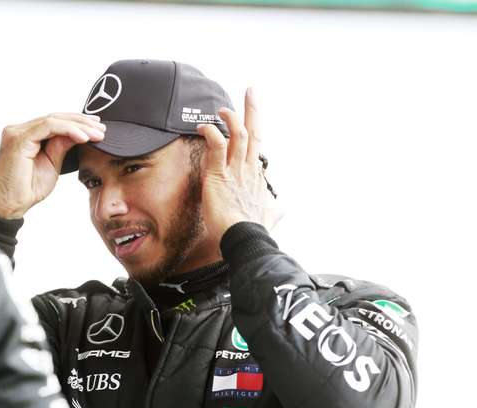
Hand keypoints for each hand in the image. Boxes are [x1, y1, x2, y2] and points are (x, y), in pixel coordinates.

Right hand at [0, 113, 105, 218]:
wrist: (10, 206)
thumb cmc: (27, 189)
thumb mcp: (52, 164)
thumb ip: (61, 146)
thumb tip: (78, 133)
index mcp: (25, 135)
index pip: (54, 122)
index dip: (77, 123)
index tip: (97, 129)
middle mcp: (18, 130)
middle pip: (55, 118)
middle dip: (81, 122)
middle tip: (102, 129)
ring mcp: (16, 132)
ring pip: (53, 120)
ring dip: (78, 126)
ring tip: (97, 134)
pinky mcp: (18, 139)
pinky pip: (48, 127)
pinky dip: (68, 130)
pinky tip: (83, 138)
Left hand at [196, 88, 281, 238]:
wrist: (245, 239)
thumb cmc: (253, 231)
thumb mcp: (268, 217)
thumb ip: (273, 210)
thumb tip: (281, 208)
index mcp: (257, 178)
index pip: (256, 148)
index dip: (254, 131)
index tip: (250, 120)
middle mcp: (249, 170)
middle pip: (254, 132)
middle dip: (252, 109)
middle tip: (250, 90)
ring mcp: (236, 171)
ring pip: (238, 134)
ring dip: (230, 117)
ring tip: (221, 109)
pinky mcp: (219, 175)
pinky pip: (216, 146)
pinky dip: (211, 133)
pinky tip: (203, 127)